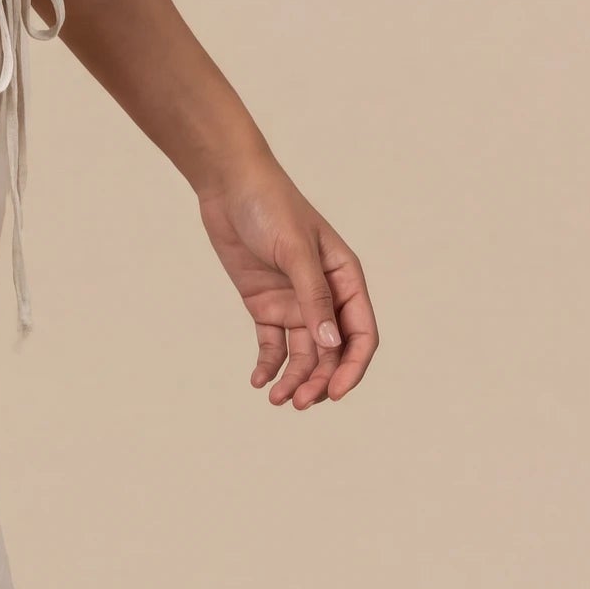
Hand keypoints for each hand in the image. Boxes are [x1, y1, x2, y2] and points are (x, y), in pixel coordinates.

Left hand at [195, 155, 379, 407]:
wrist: (228, 185)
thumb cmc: (271, 206)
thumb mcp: (295, 250)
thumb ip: (313, 296)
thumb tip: (331, 344)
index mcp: (346, 279)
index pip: (361, 334)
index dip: (352, 367)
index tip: (334, 393)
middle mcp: (324, 295)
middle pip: (331, 352)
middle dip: (319, 380)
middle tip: (299, 402)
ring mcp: (294, 301)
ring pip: (303, 354)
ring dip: (295, 379)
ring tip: (277, 400)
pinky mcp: (265, 304)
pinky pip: (272, 344)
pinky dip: (269, 365)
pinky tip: (259, 381)